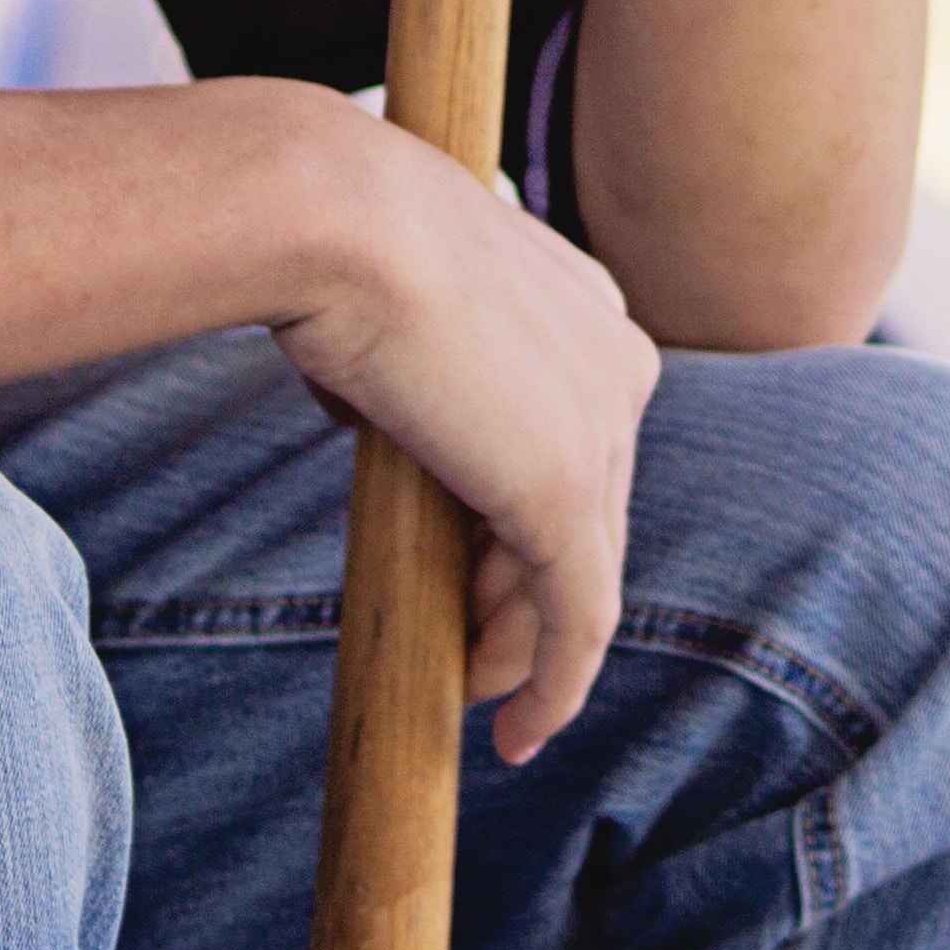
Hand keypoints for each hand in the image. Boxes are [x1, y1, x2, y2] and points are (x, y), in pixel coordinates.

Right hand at [271, 103, 665, 759]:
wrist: (331, 215)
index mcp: (588, 306)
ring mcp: (604, 431)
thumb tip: (368, 406)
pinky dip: (552, 685)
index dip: (523, 517)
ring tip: (468, 696)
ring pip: (577, 576)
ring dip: (521, 646)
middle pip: (586, 513)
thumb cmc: (330, 235)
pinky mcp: (570, 496)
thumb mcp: (387, 297)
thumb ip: (406, 358)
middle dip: (519, 593)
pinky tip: (519, 733)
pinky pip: (575, 620)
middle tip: (461, 656)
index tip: (474, 572)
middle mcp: (619, 362)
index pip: (571, 437)